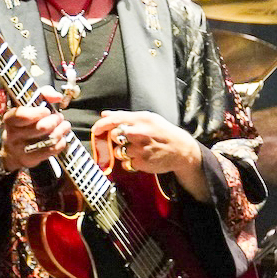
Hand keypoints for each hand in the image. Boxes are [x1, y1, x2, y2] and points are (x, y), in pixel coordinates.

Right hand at [0, 86, 71, 171]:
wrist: (12, 150)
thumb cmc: (24, 123)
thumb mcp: (28, 106)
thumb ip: (42, 95)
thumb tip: (57, 96)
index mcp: (10, 119)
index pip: (21, 115)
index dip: (37, 112)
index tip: (47, 110)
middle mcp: (13, 134)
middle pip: (40, 128)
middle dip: (54, 120)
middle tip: (59, 117)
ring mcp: (21, 149)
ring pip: (47, 140)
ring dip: (60, 131)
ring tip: (64, 125)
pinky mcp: (30, 159)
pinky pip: (51, 151)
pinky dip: (60, 143)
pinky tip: (62, 138)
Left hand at [92, 110, 207, 200]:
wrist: (181, 150)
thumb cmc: (162, 132)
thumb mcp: (147, 118)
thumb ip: (124, 116)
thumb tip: (104, 114)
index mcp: (141, 119)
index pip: (115, 120)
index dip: (101, 125)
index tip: (95, 130)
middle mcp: (140, 133)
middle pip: (114, 136)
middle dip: (116, 139)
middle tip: (124, 140)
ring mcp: (141, 149)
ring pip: (118, 151)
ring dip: (122, 152)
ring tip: (135, 149)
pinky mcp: (142, 163)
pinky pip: (126, 163)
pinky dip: (129, 162)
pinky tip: (140, 157)